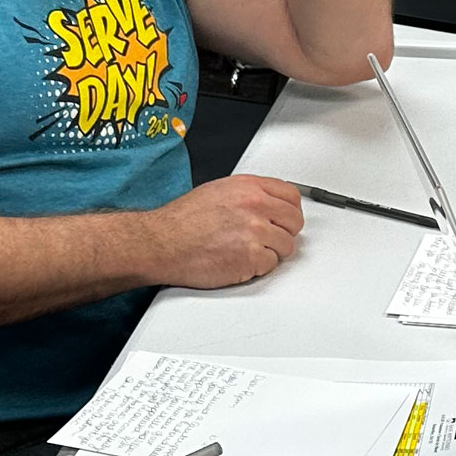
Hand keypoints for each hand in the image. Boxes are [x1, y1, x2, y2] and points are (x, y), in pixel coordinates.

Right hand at [152, 174, 303, 287]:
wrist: (161, 242)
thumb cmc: (181, 221)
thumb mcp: (218, 191)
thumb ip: (247, 195)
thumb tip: (267, 203)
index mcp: (249, 187)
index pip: (291, 196)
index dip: (290, 211)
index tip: (286, 219)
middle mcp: (255, 206)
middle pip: (294, 221)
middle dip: (284, 232)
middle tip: (268, 239)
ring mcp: (256, 231)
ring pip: (286, 245)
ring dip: (270, 252)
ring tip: (246, 251)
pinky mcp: (252, 257)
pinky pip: (271, 265)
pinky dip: (257, 268)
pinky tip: (238, 261)